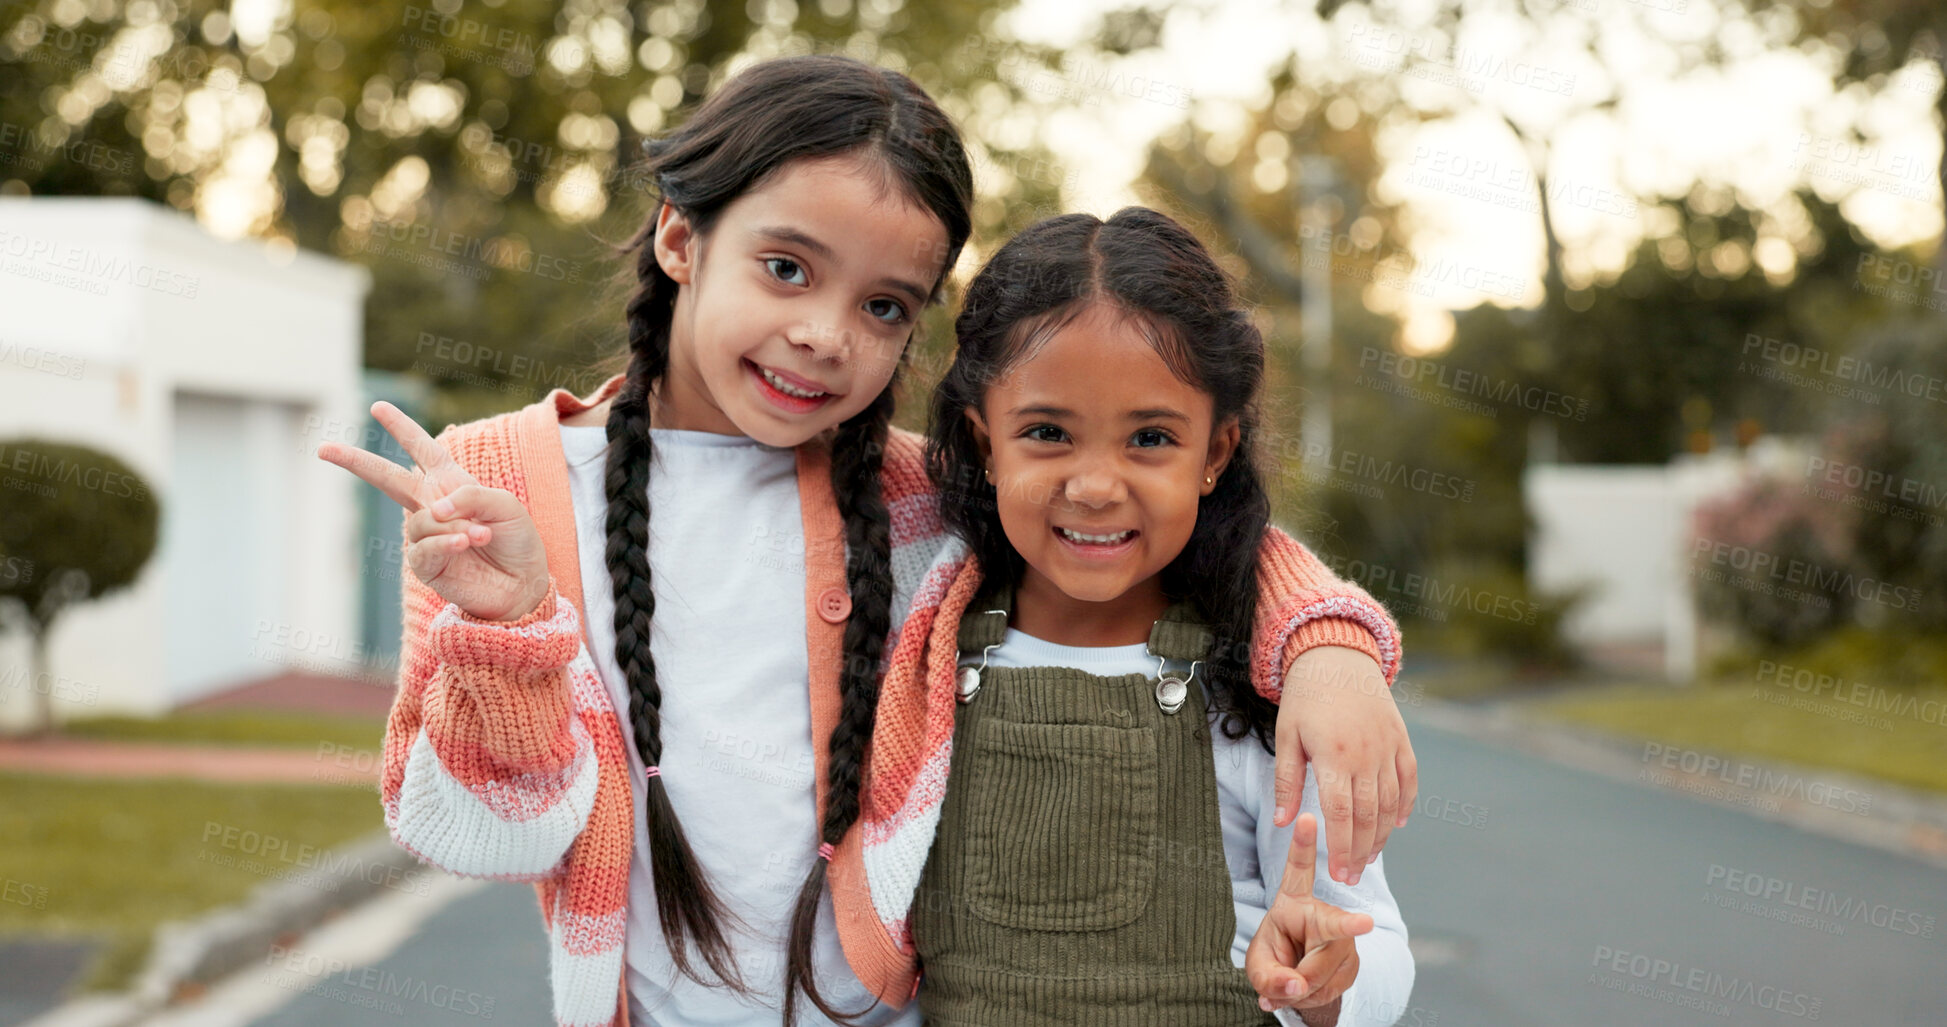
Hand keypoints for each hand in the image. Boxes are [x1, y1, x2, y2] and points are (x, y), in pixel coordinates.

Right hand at [316, 401, 549, 621]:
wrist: (524, 583)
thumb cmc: (517, 540)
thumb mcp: (504, 505)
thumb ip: (470, 496)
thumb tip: (433, 509)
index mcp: (450, 482)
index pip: (422, 449)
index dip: (402, 427)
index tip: (377, 407)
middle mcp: (432, 505)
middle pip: (388, 478)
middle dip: (357, 462)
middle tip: (323, 448)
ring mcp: (426, 535)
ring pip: (421, 521)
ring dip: (453, 526)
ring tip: (481, 535)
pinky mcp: (426, 565)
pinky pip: (424, 548)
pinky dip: (445, 543)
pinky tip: (464, 544)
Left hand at [1246, 813, 1373, 1017]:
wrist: (1300, 982)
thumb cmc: (1276, 959)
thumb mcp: (1260, 967)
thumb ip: (1269, 977)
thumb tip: (1297, 986)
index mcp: (1294, 902)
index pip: (1299, 870)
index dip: (1303, 844)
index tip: (1308, 818)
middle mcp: (1324, 914)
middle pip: (1330, 928)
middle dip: (1338, 937)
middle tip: (1356, 932)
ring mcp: (1343, 940)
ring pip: (1324, 970)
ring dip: (1304, 988)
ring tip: (1292, 983)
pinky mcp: (1354, 962)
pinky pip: (1332, 988)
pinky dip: (1315, 998)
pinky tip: (1308, 990)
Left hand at [1273, 645, 1417, 885]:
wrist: (1336, 655)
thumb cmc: (1305, 697)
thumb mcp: (1287, 736)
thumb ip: (1287, 781)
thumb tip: (1285, 823)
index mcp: (1333, 755)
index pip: (1339, 814)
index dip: (1340, 847)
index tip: (1338, 873)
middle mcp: (1365, 755)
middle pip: (1367, 815)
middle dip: (1359, 851)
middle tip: (1352, 876)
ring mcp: (1387, 747)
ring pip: (1391, 802)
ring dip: (1381, 834)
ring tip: (1369, 857)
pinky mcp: (1401, 738)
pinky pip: (1409, 778)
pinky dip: (1406, 804)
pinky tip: (1396, 825)